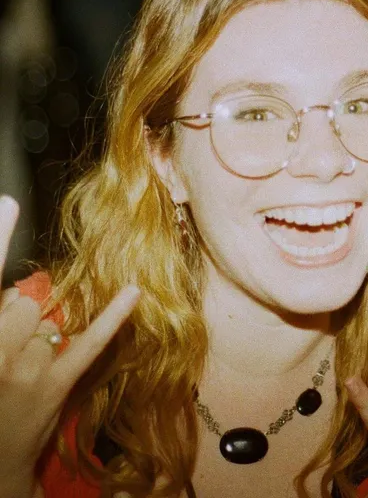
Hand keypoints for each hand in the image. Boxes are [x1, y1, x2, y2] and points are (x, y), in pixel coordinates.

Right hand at [0, 196, 138, 488]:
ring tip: (24, 368)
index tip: (9, 205)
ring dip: (43, 332)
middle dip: (22, 316)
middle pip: (20, 304)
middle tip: (13, 348)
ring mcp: (24, 370)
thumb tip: (20, 296)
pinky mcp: (55, 385)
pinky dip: (112, 317)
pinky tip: (133, 293)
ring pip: (45, 320)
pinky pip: (88, 342)